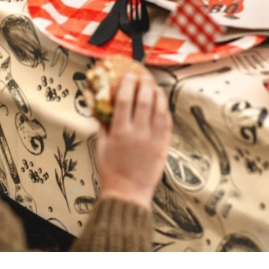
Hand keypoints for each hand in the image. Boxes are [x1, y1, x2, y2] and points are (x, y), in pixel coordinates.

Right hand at [95, 73, 171, 210]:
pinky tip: (162, 103)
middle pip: (144, 100)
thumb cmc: (112, 171)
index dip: (127, 84)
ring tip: (154, 86)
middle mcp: (138, 133)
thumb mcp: (101, 146)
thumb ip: (104, 125)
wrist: (128, 193)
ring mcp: (153, 139)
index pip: (124, 100)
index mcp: (120, 132)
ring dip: (157, 94)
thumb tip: (103, 107)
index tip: (128, 75)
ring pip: (159, 109)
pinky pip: (167, 122)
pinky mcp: (163, 145)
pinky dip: (165, 109)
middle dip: (144, 84)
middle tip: (143, 76)